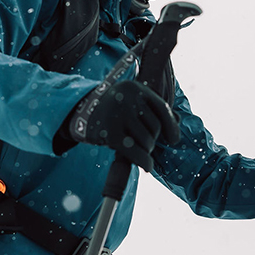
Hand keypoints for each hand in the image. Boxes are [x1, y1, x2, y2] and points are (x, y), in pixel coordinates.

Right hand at [65, 79, 179, 171]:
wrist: (77, 115)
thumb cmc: (109, 110)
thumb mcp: (129, 102)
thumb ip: (151, 109)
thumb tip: (176, 124)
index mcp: (134, 88)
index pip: (162, 108)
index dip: (172, 126)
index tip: (174, 140)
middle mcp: (126, 98)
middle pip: (155, 126)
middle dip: (152, 139)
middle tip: (139, 142)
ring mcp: (117, 115)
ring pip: (148, 140)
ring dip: (146, 150)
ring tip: (133, 147)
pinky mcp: (109, 133)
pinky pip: (135, 152)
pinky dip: (144, 162)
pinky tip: (147, 167)